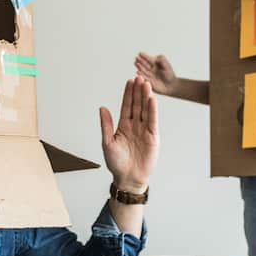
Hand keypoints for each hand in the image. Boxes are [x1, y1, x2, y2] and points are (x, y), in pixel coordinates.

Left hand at [100, 77, 157, 191]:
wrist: (128, 178)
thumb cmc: (116, 163)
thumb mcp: (107, 142)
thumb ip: (106, 125)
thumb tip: (102, 108)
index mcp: (123, 126)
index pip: (126, 106)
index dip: (128, 94)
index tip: (129, 81)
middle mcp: (135, 126)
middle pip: (137, 105)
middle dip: (138, 91)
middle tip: (139, 77)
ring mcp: (144, 130)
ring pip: (145, 110)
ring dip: (146, 97)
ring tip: (146, 84)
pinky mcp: (153, 137)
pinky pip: (152, 121)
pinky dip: (152, 110)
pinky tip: (152, 100)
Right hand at [134, 52, 177, 95]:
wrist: (171, 86)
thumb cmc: (170, 75)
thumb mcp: (167, 65)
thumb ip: (162, 60)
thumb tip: (154, 57)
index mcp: (155, 64)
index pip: (149, 59)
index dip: (145, 56)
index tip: (140, 53)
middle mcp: (151, 69)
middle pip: (144, 64)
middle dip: (140, 61)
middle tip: (136, 58)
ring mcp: (149, 75)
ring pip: (143, 70)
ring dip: (139, 67)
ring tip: (136, 63)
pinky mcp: (148, 81)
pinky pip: (144, 78)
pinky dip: (141, 75)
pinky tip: (138, 72)